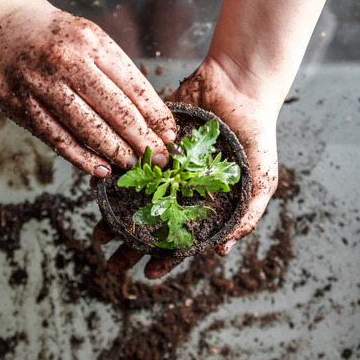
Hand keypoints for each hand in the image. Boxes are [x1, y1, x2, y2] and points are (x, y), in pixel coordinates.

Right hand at [0, 0, 175, 176]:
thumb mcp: (84, 34)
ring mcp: (42, 86)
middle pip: (117, 111)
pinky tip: (101, 169)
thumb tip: (144, 111)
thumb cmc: (43, 30)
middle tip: (160, 159)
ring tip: (135, 166)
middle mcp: (68, 62)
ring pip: (89, 129)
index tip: (171, 134)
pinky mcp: (21, 106)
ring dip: (117, 152)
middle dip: (144, 140)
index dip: (156, 115)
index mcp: (91, 41)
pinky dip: (82, 158)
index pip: (134, 86)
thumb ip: (110, 69)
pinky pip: (58, 139)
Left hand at [91, 57, 280, 279]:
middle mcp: (178, 189)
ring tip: (98, 234)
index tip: (148, 274)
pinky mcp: (149, 143)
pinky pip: (126, 163)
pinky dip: (110, 177)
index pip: (181, 239)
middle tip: (112, 262)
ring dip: (114, 218)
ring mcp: (162, 167)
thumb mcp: (262, 180)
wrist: (240, 86)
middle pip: (151, 225)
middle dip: (130, 246)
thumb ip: (248, 216)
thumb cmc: (258, 134)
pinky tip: (97, 191)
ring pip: (132, 199)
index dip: (165, 259)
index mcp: (203, 203)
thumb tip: (222, 251)